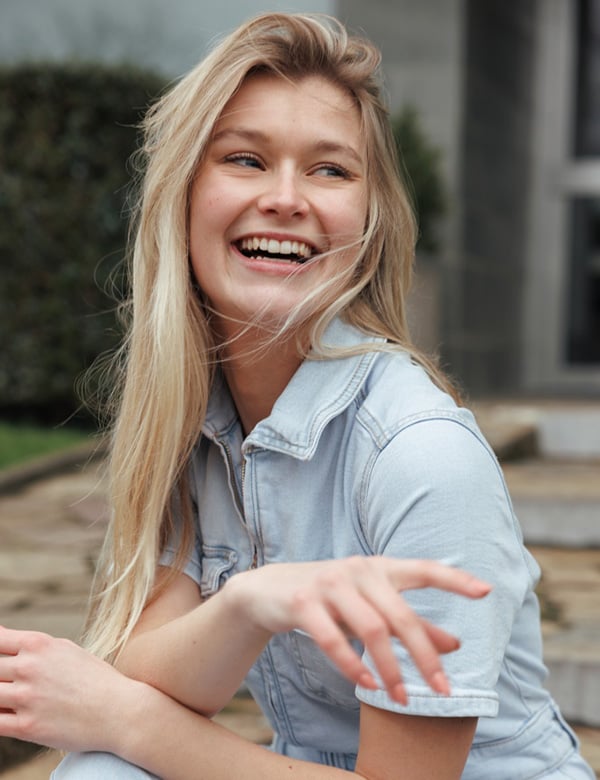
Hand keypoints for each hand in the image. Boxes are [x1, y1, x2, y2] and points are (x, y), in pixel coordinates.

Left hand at [0, 626, 139, 752]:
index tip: (2, 660)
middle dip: (0, 677)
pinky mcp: (27, 726)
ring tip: (14, 699)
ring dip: (0, 697)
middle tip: (12, 684)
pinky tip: (9, 716)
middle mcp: (29, 667)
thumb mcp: (66, 650)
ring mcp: (26, 697)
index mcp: (39, 644)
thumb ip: (35, 647)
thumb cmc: (95, 679)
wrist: (120, 710)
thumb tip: (6, 642)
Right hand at [225, 557, 490, 704]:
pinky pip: (333, 639)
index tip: (486, 591)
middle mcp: (357, 570)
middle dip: (425, 655)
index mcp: (378, 568)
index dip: (454, 579)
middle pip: (400, 614)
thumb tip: (455, 644)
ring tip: (402, 698)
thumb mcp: (370, 605)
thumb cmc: (329, 598)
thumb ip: (411, 623)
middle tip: (443, 690)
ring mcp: (330, 584)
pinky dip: (353, 666)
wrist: (268, 589)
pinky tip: (369, 685)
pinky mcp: (304, 602)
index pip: (423, 569)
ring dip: (390, 668)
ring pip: (371, 629)